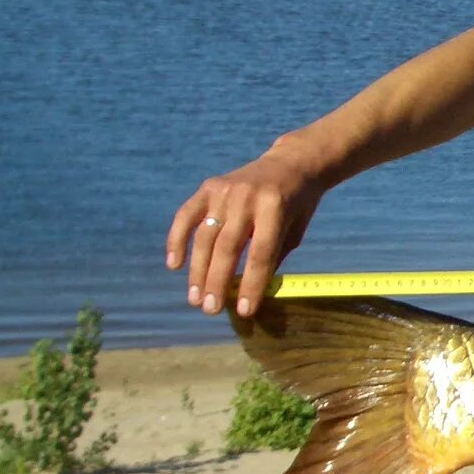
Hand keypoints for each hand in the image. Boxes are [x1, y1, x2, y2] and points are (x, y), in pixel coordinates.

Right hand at [167, 149, 324, 316]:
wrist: (290, 162)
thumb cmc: (298, 204)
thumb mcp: (295, 230)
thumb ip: (274, 257)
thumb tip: (250, 293)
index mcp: (275, 207)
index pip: (260, 253)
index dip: (251, 284)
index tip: (243, 311)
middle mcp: (247, 197)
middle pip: (228, 247)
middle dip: (217, 281)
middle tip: (210, 310)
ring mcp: (225, 190)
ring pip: (204, 236)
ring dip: (197, 270)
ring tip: (195, 298)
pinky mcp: (208, 187)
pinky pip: (186, 216)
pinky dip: (176, 240)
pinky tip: (175, 265)